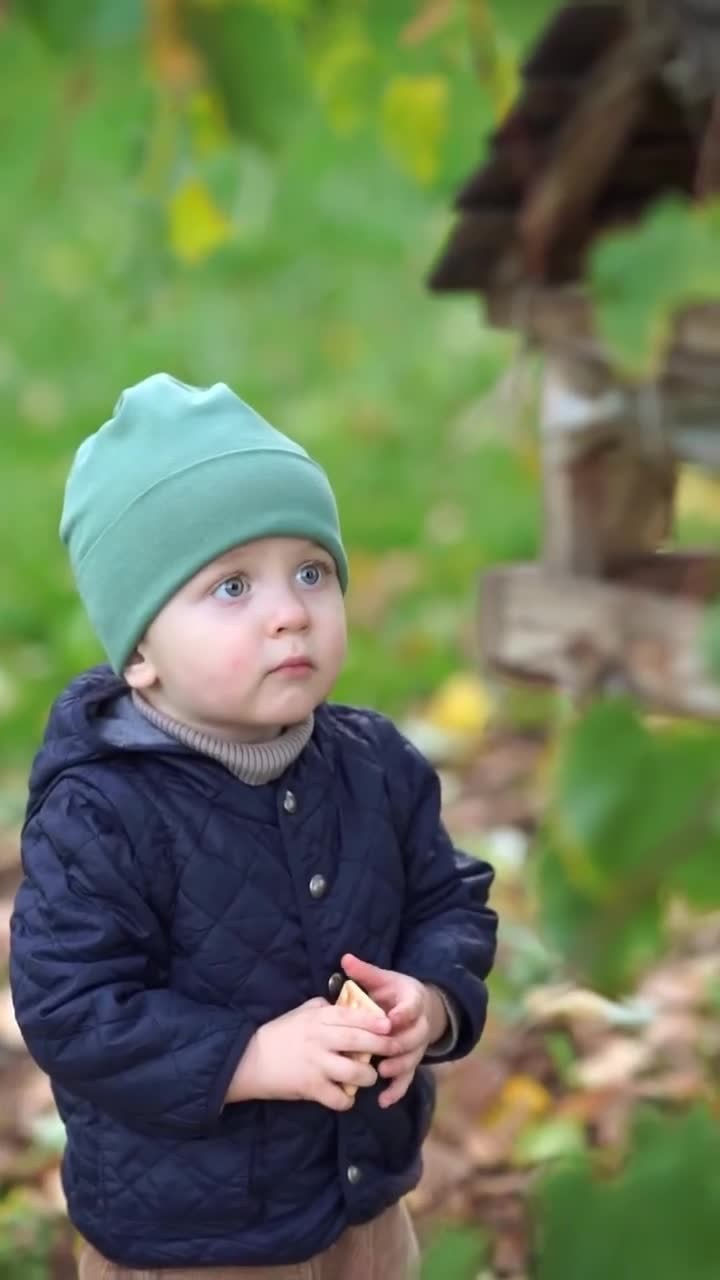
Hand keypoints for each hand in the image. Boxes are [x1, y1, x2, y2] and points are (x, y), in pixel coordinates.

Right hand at [226, 997, 392, 1111]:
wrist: (249, 1060)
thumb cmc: (278, 1033)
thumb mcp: (300, 1012)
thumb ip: (323, 1007)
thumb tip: (346, 1003)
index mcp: (317, 1018)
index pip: (352, 1016)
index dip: (373, 1020)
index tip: (389, 1024)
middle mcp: (319, 1039)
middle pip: (359, 1042)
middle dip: (382, 1046)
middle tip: (394, 1049)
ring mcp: (316, 1064)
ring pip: (354, 1072)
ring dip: (368, 1076)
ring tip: (369, 1076)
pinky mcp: (310, 1087)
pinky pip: (338, 1098)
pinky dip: (347, 1100)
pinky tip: (347, 1097)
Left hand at [341, 953, 447, 1107]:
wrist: (417, 1009)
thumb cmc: (394, 993)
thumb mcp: (383, 980)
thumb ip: (365, 972)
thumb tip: (345, 958)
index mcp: (413, 1001)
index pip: (412, 1008)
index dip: (403, 1014)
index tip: (390, 1019)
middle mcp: (420, 1026)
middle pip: (414, 1037)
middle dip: (398, 1044)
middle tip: (382, 1051)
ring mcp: (417, 1047)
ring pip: (412, 1059)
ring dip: (398, 1067)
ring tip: (381, 1072)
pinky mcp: (411, 1062)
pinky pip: (407, 1079)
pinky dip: (397, 1090)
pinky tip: (383, 1100)